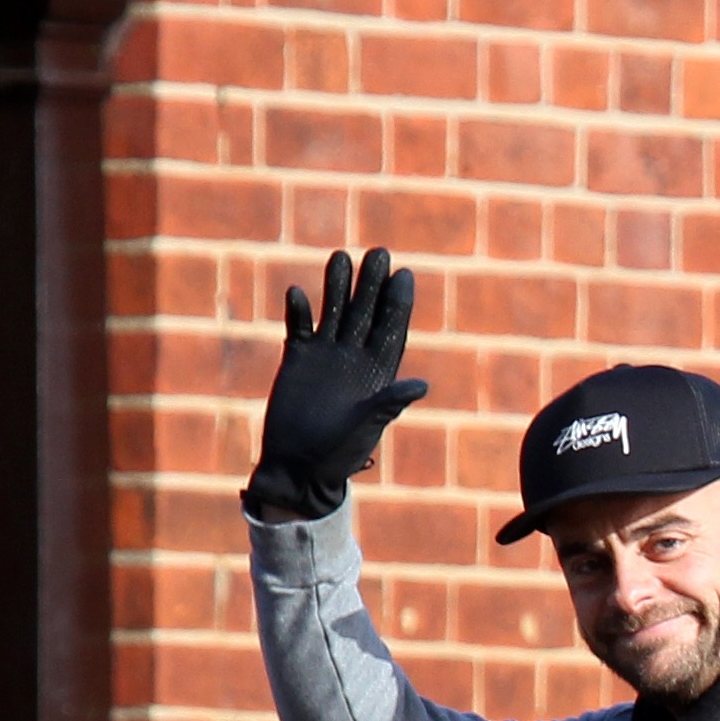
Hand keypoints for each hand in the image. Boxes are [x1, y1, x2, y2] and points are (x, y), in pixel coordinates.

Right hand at [242, 247, 427, 521]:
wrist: (299, 468)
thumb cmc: (338, 455)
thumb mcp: (365, 428)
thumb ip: (388, 404)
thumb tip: (421, 384)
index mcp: (377, 374)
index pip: (391, 331)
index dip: (398, 303)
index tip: (404, 274)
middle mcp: (354, 359)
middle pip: (365, 313)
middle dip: (371, 284)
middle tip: (379, 252)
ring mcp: (326, 357)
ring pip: (334, 312)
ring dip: (337, 287)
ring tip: (341, 257)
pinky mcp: (298, 359)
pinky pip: (300, 328)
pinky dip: (299, 312)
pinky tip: (298, 294)